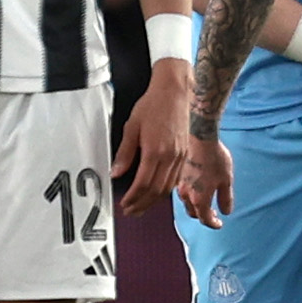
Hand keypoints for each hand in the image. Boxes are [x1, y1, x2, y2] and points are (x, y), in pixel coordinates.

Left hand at [116, 65, 189, 213]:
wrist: (175, 91)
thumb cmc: (153, 105)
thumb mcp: (132, 126)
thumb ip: (125, 152)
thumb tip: (116, 173)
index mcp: (155, 150)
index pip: (143, 183)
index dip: (133, 198)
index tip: (124, 204)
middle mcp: (171, 156)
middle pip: (157, 190)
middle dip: (142, 204)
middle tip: (130, 211)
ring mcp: (180, 156)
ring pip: (168, 187)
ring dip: (154, 201)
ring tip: (141, 207)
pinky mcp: (185, 153)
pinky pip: (176, 179)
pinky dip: (165, 190)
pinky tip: (157, 193)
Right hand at [178, 133, 235, 227]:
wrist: (200, 138)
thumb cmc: (215, 158)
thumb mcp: (226, 180)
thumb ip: (225, 198)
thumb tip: (226, 212)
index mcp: (199, 199)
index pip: (205, 219)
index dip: (213, 224)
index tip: (219, 224)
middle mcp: (186, 195)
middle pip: (194, 213)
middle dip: (204, 216)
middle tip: (214, 213)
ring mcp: (180, 185)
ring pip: (186, 203)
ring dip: (196, 206)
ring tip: (206, 201)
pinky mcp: (177, 176)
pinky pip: (182, 192)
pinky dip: (190, 195)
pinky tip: (197, 188)